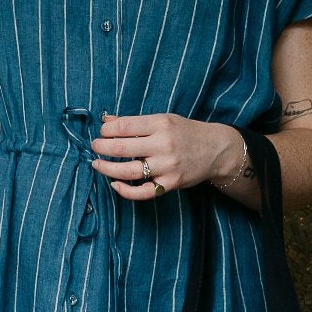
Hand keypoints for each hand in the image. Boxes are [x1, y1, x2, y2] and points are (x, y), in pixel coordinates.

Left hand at [89, 112, 243, 197]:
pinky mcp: (170, 183)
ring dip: (107, 169)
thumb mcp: (164, 119)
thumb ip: (135, 122)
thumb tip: (106, 120)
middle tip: (95, 147)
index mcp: (160, 124)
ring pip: (129, 171)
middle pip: (122, 148)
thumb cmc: (185, 132)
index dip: (106, 130)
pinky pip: (143, 192)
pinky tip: (115, 185)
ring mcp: (167, 166)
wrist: (215, 149)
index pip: (124, 126)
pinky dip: (126, 191)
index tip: (102, 132)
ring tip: (97, 164)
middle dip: (101, 148)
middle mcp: (163, 144)